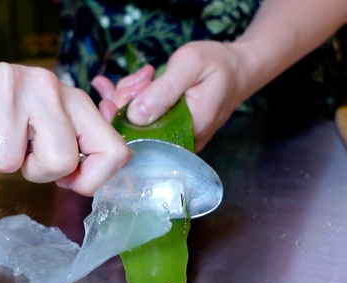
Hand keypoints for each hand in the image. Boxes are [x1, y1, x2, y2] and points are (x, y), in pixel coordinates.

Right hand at [0, 62, 129, 195]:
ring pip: (7, 163)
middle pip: (60, 162)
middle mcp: (50, 87)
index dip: (92, 179)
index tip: (69, 178)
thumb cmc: (18, 118)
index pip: (114, 153)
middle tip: (24, 152)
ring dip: (0, 159)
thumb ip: (81, 148)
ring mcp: (10, 83)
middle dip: (37, 171)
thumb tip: (91, 177)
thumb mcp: (57, 128)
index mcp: (79, 102)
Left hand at [92, 41, 247, 151]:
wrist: (236, 72)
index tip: (119, 92)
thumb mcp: (190, 65)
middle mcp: (178, 142)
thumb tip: (135, 116)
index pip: (142, 136)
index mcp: (186, 131)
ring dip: (131, 96)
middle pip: (134, 130)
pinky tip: (131, 83)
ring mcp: (172, 137)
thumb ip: (164, 90)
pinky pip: (142, 119)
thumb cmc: (217, 65)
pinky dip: (133, 99)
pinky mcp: (168, 130)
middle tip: (142, 75)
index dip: (123, 116)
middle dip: (127, 99)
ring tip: (144, 75)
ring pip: (135, 123)